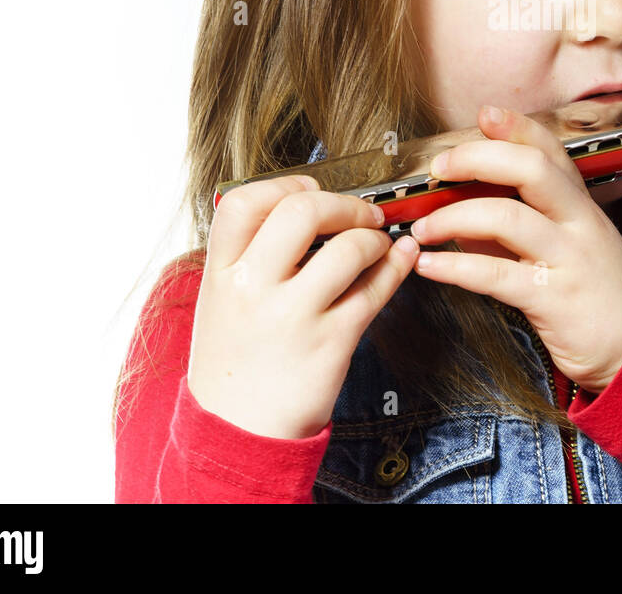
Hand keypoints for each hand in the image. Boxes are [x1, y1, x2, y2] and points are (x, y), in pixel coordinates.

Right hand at [188, 175, 418, 438]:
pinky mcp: (331, 342)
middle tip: (361, 212)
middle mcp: (251, 288)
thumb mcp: (221, 301)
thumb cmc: (235, 362)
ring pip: (349, 248)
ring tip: (380, 243)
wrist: (236, 436)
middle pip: (302, 211)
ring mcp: (292, 316)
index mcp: (219, 272)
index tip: (311, 189)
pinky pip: (375, 289)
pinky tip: (401, 258)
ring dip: (375, 237)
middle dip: (343, 203)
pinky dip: (397, 265)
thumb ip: (250, 254)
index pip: (243, 201)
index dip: (285, 185)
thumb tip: (306, 205)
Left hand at [410, 105, 621, 393]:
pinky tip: (429, 266)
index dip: (517, 127)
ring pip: (507, 218)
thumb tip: (459, 208)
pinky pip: (496, 275)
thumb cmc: (592, 295)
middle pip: (531, 169)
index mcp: (581, 204)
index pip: (550, 150)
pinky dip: (455, 267)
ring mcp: (569, 258)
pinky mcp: (554, 299)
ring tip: (422, 229)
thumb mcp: (561, 249)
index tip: (484, 115)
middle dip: (477, 159)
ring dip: (453, 217)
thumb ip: (513, 225)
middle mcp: (579, 222)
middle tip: (439, 169)